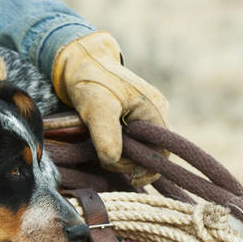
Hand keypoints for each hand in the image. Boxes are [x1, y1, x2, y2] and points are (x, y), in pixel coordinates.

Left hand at [52, 32, 169, 186]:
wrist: (80, 62)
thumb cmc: (91, 81)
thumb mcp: (96, 108)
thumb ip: (105, 135)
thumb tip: (112, 161)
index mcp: (154, 109)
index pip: (161, 150)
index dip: (147, 168)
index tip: (129, 179)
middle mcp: (154, 113)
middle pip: (152, 151)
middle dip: (132, 164)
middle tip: (108, 164)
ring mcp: (143, 115)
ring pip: (139, 148)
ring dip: (123, 157)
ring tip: (103, 153)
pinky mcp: (130, 118)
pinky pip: (130, 141)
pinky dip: (119, 149)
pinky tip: (105, 150)